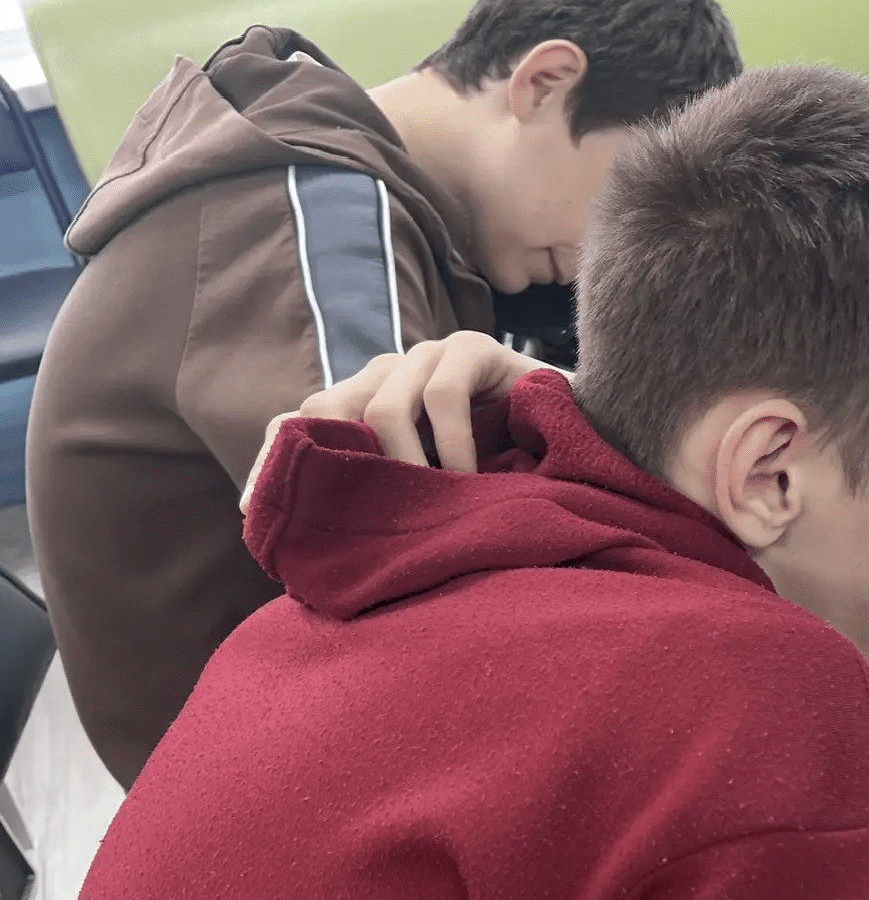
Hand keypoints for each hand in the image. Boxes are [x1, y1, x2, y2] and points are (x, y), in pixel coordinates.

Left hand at [238, 335, 554, 512]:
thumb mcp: (427, 493)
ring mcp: (427, 354)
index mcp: (365, 402)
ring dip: (404, 465)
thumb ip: (383, 500)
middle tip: (372, 521)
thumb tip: (313, 551)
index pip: (298, 422)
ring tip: (434, 502)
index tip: (255, 518)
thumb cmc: (502, 478)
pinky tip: (467, 479)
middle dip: (343, 468)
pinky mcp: (472, 348)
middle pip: (326, 408)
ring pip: (381, 405)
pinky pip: (439, 396)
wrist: (581, 441)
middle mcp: (386, 371)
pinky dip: (449, 447)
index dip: (272, 464)